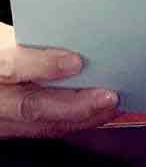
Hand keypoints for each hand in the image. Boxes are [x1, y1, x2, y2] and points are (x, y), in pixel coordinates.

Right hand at [0, 22, 118, 137]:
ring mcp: (2, 119)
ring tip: (113, 105)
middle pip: (30, 107)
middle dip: (74, 105)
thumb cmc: (1, 49)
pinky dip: (77, 122)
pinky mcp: (13, 130)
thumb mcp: (8, 37)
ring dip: (83, 117)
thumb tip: (81, 36)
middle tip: (108, 96)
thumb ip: (37, 41)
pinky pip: (47, 130)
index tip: (76, 62)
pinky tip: (100, 113)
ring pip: (42, 125)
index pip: (10, 67)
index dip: (43, 66)